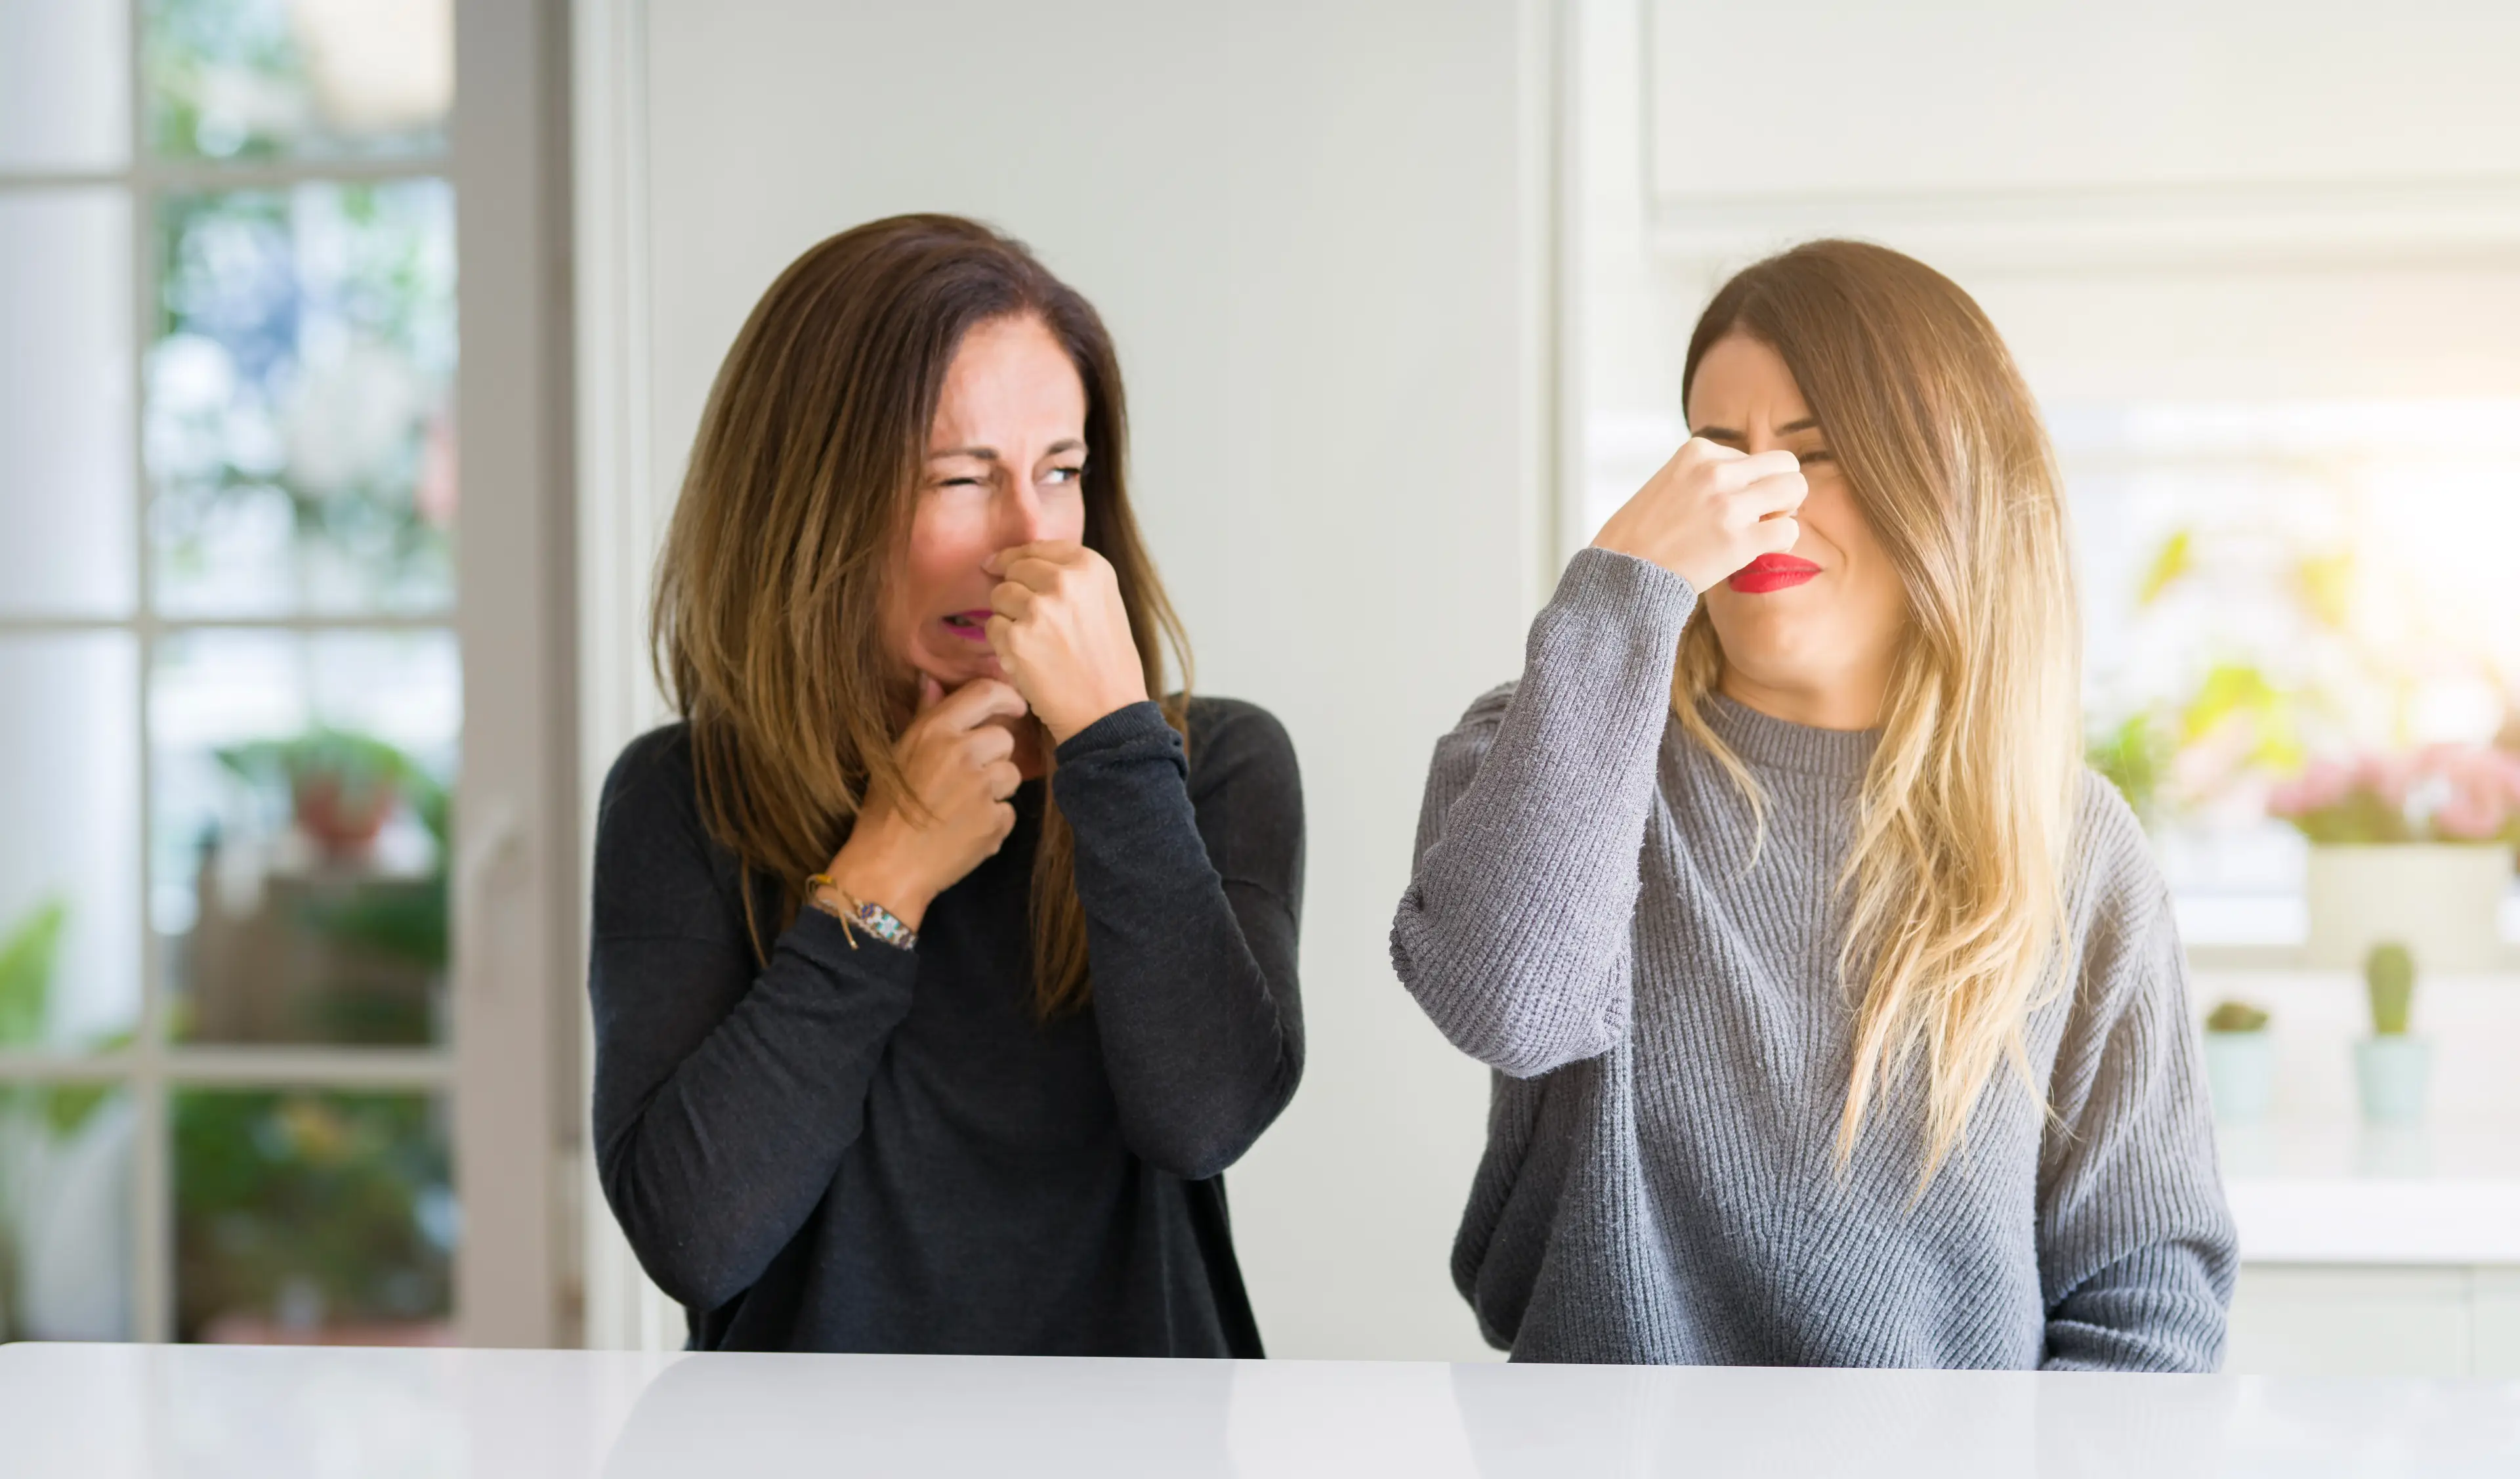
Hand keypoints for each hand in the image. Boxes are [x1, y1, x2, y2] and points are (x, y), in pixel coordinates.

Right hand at [818, 676, 1027, 928]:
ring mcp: (983, 788)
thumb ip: (924, 716)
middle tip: (966, 777)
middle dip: (993, 755)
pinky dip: (993, 820)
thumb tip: (933, 680)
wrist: (887, 867)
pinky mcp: (995, 821)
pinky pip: (1008, 811)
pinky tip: (966, 829)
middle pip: (1004, 738)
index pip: (987, 692)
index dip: (1007, 698)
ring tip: (962, 806)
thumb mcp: (897, 755)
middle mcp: (963, 753)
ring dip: (995, 789)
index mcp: (935, 731)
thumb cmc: (885, 810)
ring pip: (1011, 774)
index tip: (1013, 708)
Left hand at [983, 540, 1150, 743]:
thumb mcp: (1104, 602)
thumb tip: (1014, 561)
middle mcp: (1065, 581)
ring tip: (1038, 643)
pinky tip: (1029, 660)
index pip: (1037, 547)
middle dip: (1016, 591)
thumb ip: (1070, 577)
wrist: (1108, 712)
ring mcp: (1039, 609)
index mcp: (1091, 567)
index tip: (999, 565)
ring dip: (1009, 618)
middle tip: (1035, 623)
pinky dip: (1003, 645)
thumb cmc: (1108, 662)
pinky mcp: (1016, 639)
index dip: (1016, 558)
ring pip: (999, 597)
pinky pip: (992, 628)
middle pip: (1015, 570)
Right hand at [1590, 438, 1805, 591]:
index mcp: (1697, 451)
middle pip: (1784, 464)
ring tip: (1763, 530)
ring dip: (1787, 511)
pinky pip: (1789, 530)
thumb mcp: (1668, 483)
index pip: (1750, 456)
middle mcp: (1715, 472)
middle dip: (1780, 488)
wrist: (1620, 574)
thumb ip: (1703, 475)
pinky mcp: (1739, 541)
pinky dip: (1782, 541)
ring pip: (1795, 488)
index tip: (1727, 507)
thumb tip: (1748, 482)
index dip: (1747, 484)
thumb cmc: (1639, 536)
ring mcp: (1728, 505)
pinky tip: (1758, 551)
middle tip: (1764, 514)